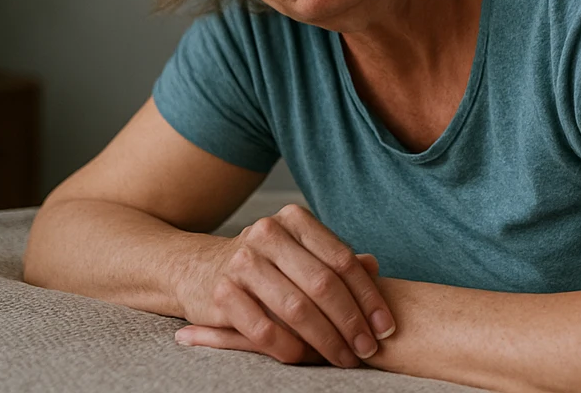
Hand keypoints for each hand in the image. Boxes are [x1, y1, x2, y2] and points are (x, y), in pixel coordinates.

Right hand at [172, 204, 393, 367]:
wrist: (195, 268)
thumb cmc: (263, 264)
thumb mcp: (299, 253)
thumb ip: (333, 260)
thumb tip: (374, 267)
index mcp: (295, 220)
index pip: (342, 260)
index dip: (368, 295)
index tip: (385, 324)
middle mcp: (268, 234)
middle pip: (323, 284)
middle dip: (351, 321)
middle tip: (368, 348)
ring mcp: (242, 262)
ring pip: (297, 308)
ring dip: (326, 340)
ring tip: (343, 358)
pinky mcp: (220, 293)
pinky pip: (264, 330)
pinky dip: (290, 348)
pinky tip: (306, 359)